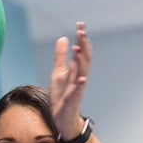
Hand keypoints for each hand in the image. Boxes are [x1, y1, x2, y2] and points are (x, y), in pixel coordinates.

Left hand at [50, 22, 92, 138]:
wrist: (62, 117)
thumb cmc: (62, 95)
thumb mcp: (58, 73)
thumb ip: (61, 56)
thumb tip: (63, 38)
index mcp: (76, 70)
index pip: (81, 51)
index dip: (81, 39)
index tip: (80, 24)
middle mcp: (79, 77)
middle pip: (84, 58)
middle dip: (83, 45)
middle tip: (81, 30)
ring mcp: (77, 88)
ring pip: (82, 72)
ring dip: (81, 60)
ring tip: (78, 48)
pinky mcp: (72, 99)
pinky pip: (78, 91)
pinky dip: (80, 84)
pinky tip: (82, 78)